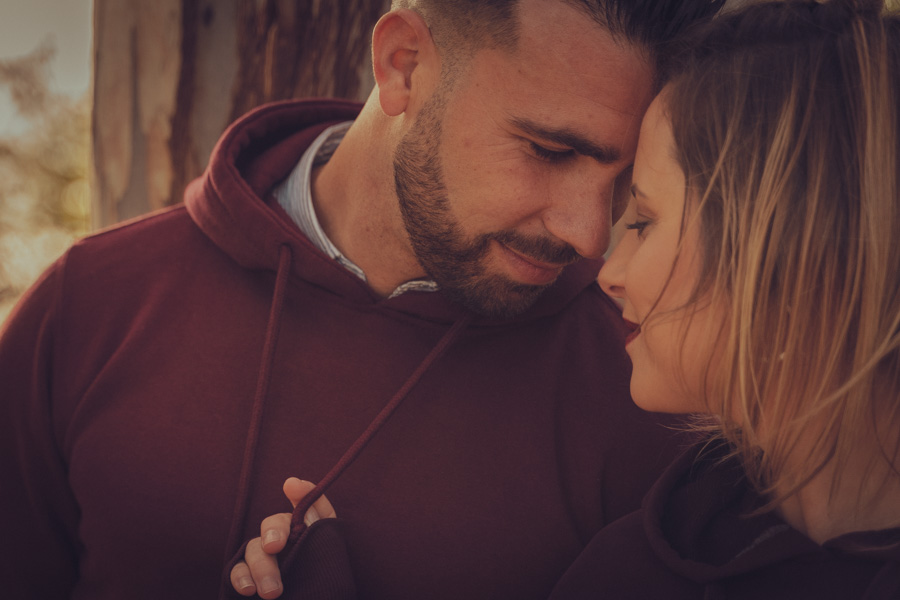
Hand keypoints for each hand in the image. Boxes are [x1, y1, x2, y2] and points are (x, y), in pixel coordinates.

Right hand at [230, 478, 336, 598]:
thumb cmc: (324, 577)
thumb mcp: (330, 549)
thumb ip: (318, 521)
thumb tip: (297, 493)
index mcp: (304, 529)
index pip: (303, 505)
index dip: (300, 493)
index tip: (291, 486)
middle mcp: (282, 539)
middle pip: (272, 526)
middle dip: (273, 534)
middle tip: (275, 547)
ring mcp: (263, 559)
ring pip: (253, 549)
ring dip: (260, 566)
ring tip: (272, 592)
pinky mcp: (249, 578)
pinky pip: (237, 571)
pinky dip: (240, 578)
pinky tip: (248, 589)